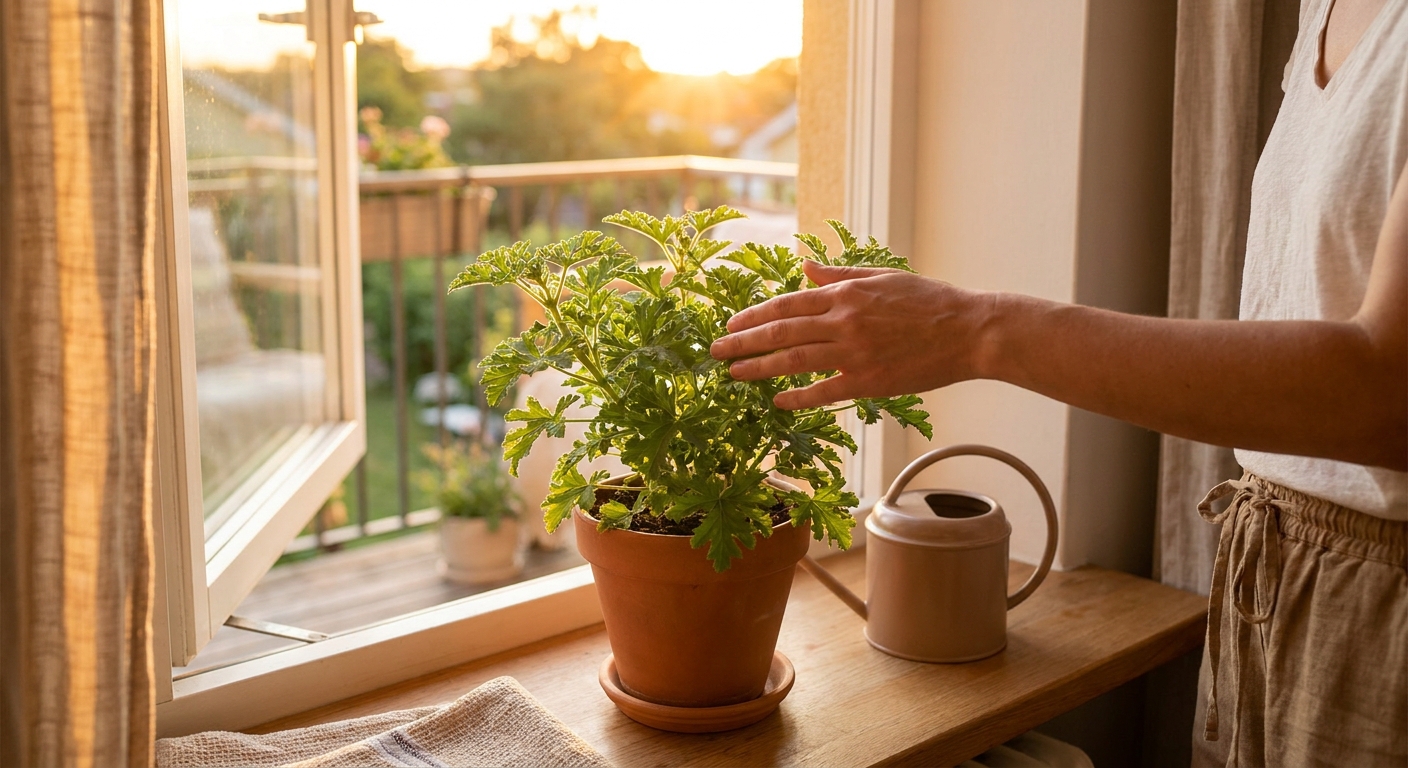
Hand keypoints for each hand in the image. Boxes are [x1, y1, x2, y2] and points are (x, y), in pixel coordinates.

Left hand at [709, 260, 993, 408]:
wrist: (968, 330)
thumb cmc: (930, 302)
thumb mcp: (883, 277)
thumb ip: (840, 276)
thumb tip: (805, 268)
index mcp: (846, 294)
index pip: (787, 303)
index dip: (754, 315)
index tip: (731, 323)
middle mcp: (844, 321)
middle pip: (781, 330)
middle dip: (743, 341)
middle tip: (715, 350)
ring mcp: (855, 352)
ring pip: (794, 359)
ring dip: (758, 367)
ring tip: (733, 373)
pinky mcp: (869, 380)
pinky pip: (824, 390)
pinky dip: (797, 395)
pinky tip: (777, 400)